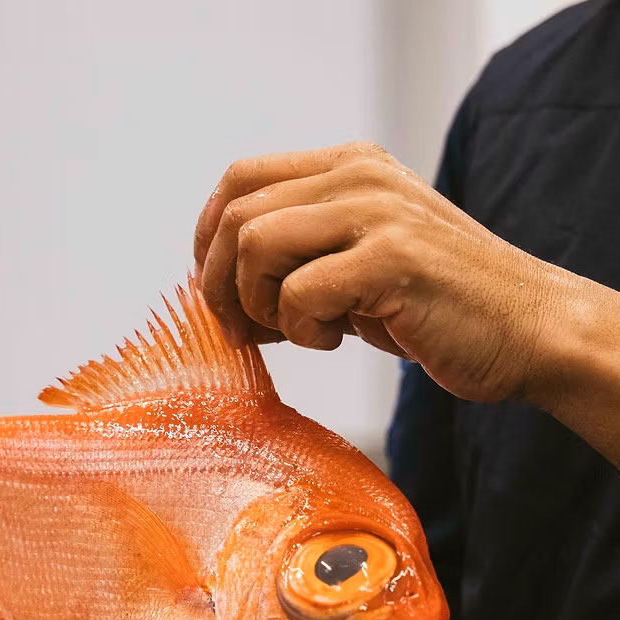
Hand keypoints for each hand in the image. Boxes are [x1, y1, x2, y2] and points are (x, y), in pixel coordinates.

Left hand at [193, 141, 574, 405]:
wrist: (525, 329)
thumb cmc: (434, 306)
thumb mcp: (357, 262)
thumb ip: (298, 256)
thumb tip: (217, 289)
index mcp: (348, 167)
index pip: (239, 180)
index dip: (208, 240)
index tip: (217, 292)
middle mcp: (359, 176)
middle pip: (237, 213)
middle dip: (220, 285)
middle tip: (245, 330)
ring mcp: (376, 213)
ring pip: (257, 245)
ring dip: (261, 305)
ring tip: (304, 330)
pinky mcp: (391, 259)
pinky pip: (298, 293)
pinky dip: (301, 330)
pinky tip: (337, 339)